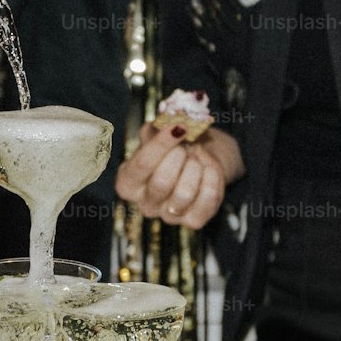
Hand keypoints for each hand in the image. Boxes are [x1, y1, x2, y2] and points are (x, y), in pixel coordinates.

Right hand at [115, 122, 243, 229]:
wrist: (202, 158)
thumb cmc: (175, 145)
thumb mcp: (161, 132)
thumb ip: (159, 126)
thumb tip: (170, 120)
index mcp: (128, 182)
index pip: (141, 165)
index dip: (161, 145)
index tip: (179, 127)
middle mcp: (145, 204)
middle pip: (162, 182)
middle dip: (180, 157)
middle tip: (187, 145)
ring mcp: (168, 216)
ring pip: (184, 194)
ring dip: (196, 168)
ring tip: (197, 156)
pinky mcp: (193, 221)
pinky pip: (207, 200)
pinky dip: (212, 178)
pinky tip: (209, 168)